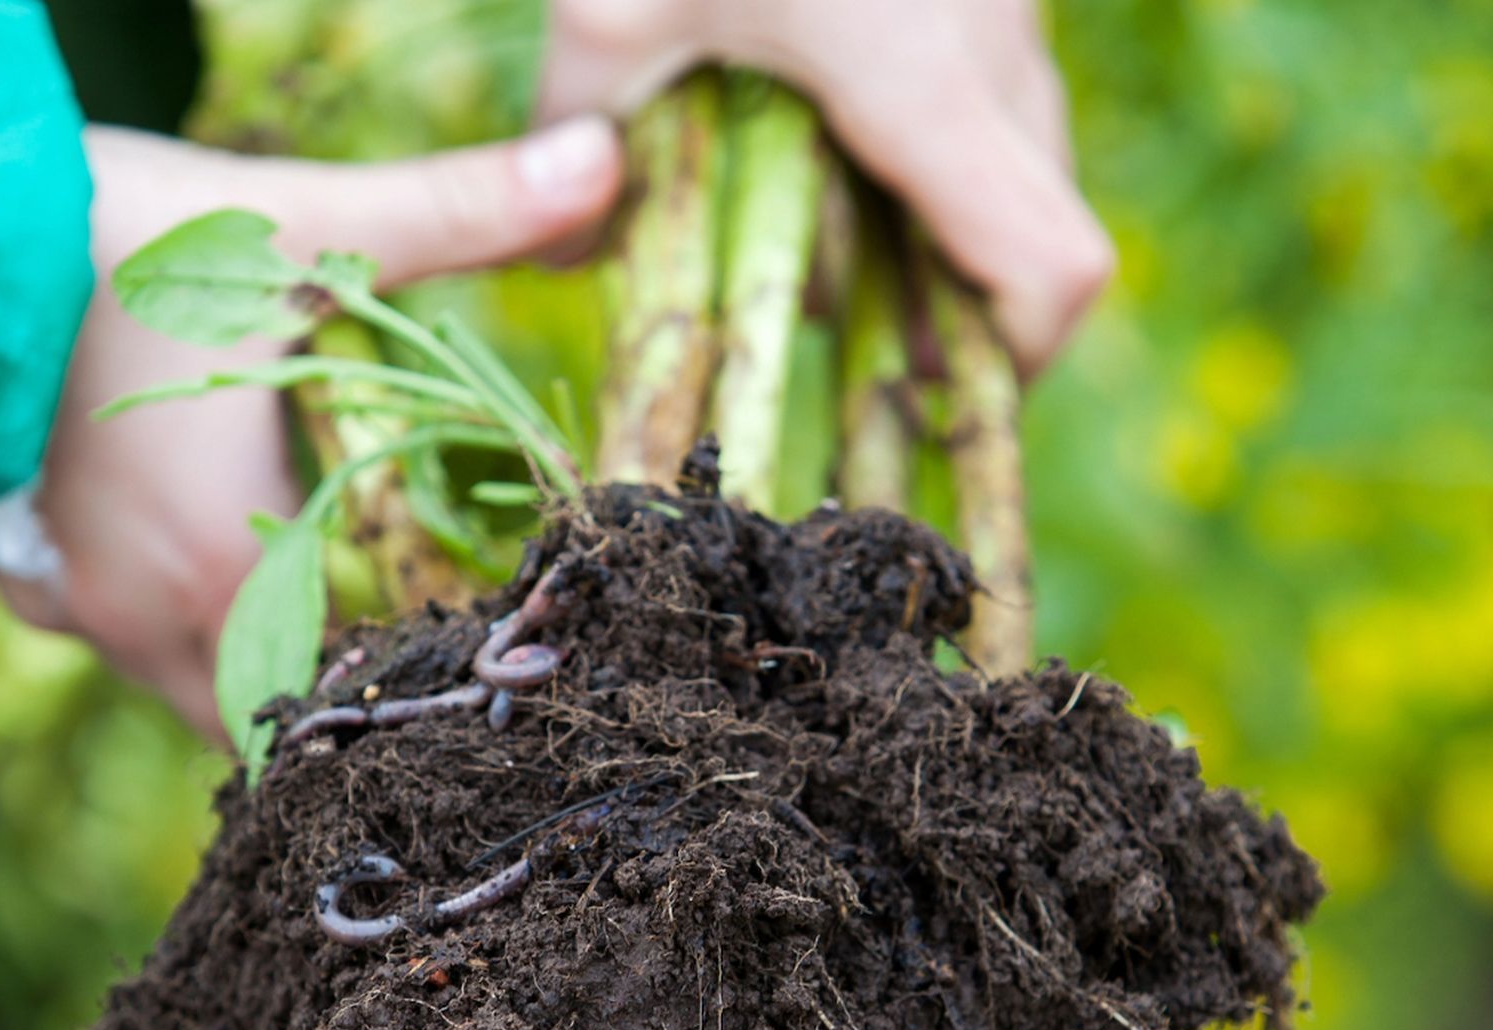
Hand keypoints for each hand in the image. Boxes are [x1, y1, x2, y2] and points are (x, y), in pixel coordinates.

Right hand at [0, 120, 620, 734]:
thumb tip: (604, 163)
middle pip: (275, 717)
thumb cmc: (108, 230)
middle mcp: (145, 617)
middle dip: (347, 691)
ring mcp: (78, 608)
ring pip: (199, 690)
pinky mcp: (34, 577)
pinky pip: (130, 649)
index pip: (350, 692)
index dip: (414, 683)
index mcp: (224, 563)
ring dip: (268, 667)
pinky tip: (223, 576)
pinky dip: (188, 636)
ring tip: (339, 618)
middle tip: (415, 645)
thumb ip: (459, 210)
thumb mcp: (296, 226)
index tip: (468, 654)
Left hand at [540, 0, 1112, 375]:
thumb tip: (561, 259)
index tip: (937, 406)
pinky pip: (999, 106)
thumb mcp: (605, 16)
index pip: (1050, 269)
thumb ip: (580, 150)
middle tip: (870, 356)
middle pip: (1046, 233)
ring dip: (952, 239)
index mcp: (922, 76)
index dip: (1015, 366)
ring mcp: (1006, 2)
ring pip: (1027, 169)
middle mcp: (994, 41)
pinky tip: (844, 158)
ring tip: (839, 256)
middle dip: (972, 316)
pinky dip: (942, 164)